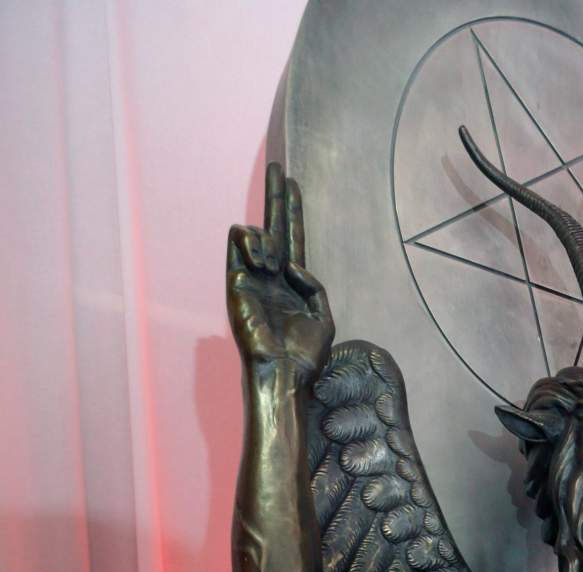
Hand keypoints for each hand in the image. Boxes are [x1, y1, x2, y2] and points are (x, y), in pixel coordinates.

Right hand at [227, 162, 332, 384]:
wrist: (283, 371)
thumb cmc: (304, 354)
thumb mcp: (323, 316)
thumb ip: (313, 285)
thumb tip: (292, 263)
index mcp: (292, 284)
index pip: (293, 238)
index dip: (292, 211)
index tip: (292, 184)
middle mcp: (270, 276)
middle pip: (273, 224)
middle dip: (275, 195)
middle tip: (277, 166)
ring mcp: (252, 276)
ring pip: (256, 232)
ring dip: (268, 241)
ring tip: (273, 267)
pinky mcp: (235, 277)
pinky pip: (238, 240)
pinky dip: (253, 242)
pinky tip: (264, 264)